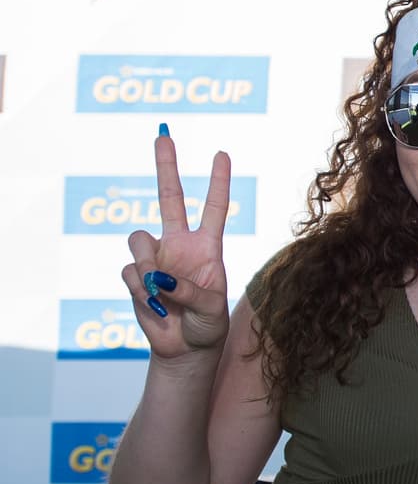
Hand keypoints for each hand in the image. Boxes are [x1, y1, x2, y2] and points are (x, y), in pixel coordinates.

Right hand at [121, 128, 231, 360]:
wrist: (186, 349)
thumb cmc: (208, 326)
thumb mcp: (211, 309)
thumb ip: (190, 290)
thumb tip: (159, 277)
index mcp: (207, 247)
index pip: (213, 208)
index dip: (217, 182)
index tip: (221, 153)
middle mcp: (180, 245)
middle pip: (169, 198)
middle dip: (166, 166)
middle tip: (162, 135)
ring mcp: (156, 258)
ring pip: (138, 239)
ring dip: (147, 264)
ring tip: (160, 291)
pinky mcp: (136, 276)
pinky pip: (131, 272)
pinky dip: (141, 290)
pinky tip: (155, 305)